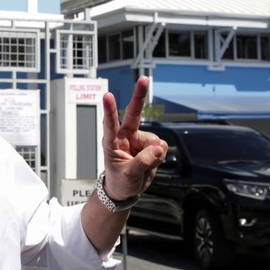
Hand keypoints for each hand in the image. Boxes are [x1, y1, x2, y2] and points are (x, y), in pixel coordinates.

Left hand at [101, 76, 166, 200]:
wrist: (126, 189)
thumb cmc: (120, 181)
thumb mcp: (129, 175)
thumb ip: (143, 161)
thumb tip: (159, 147)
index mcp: (112, 142)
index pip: (110, 125)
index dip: (110, 110)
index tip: (107, 95)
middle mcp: (125, 136)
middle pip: (134, 113)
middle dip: (139, 96)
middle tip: (144, 79)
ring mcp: (139, 139)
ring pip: (155, 140)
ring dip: (155, 154)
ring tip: (143, 166)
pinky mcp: (150, 145)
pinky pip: (162, 147)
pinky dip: (160, 157)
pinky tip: (151, 163)